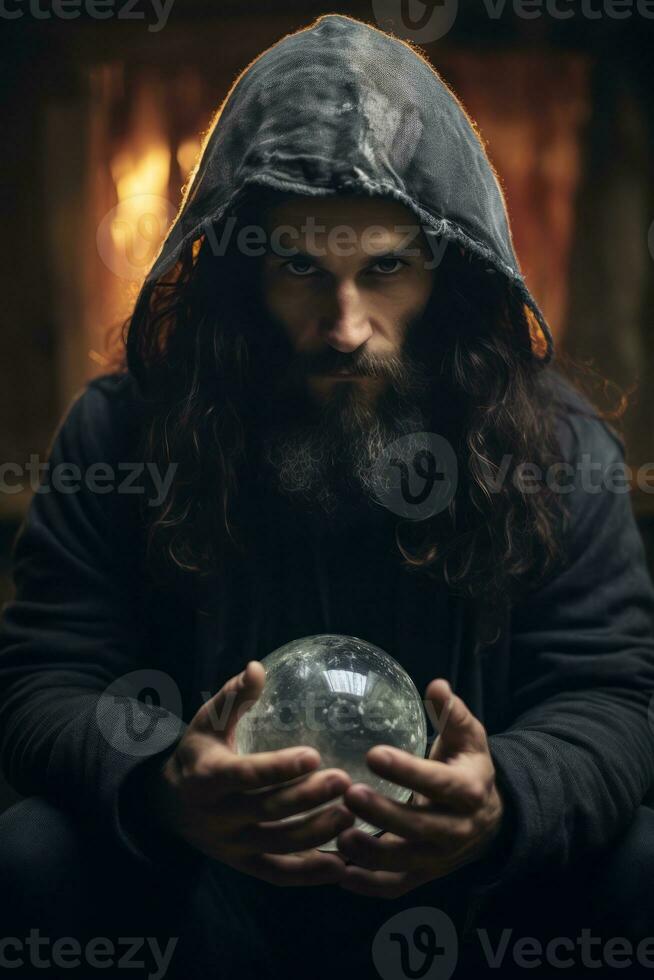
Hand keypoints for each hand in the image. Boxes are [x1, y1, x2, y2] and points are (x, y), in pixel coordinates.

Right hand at [147, 661, 354, 885]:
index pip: (244, 774)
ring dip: (316, 834)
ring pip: (277, 844)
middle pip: (267, 810)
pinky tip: (342, 865)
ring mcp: (231, 845)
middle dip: (307, 797)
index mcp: (206, 777)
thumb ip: (233, 697)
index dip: (278, 767)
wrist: (168, 805)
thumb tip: (257, 667)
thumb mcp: (206, 722)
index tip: (314, 754)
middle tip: (344, 781)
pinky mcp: (244, 864)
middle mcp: (217, 816)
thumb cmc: (198, 752)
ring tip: (351, 815)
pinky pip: (277, 873)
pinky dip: (308, 874)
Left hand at [335, 678, 504, 897]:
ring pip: (407, 861)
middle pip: (421, 827)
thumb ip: (452, 713)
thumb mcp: (468, 736)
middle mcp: (457, 829)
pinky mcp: (425, 874)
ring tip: (340, 835)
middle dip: (385, 814)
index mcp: (468, 790)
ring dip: (372, 853)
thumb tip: (437, 686)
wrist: (490, 816)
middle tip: (349, 794)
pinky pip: (398, 885)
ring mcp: (440, 857)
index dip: (407, 770)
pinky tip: (341, 873)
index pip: (438, 782)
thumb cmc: (467, 765)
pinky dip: (370, 884)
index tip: (373, 753)